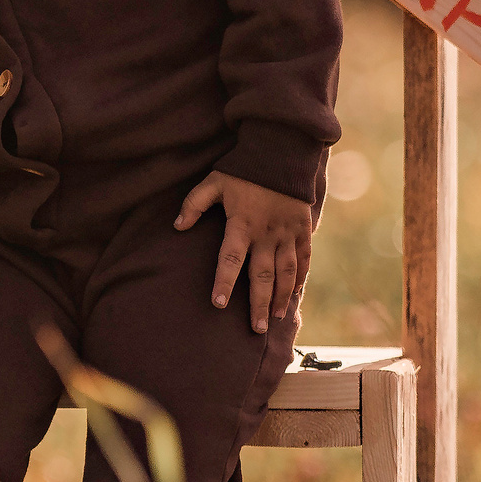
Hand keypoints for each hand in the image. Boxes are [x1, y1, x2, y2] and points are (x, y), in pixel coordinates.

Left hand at [173, 173, 313, 332]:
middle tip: (256, 328)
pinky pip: (304, 258)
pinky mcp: (302, 229)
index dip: (224, 281)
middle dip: (259, 304)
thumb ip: (194, 204)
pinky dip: (301, 278)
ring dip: (282, 297)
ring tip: (276, 318)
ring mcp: (287, 232)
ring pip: (286, 272)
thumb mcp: (213, 181)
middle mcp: (266, 233)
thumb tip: (176, 226)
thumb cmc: (243, 169)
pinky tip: (296, 295)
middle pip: (262, 275)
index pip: (230, 259)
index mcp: (242, 224)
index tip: (218, 303)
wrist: (281, 153)